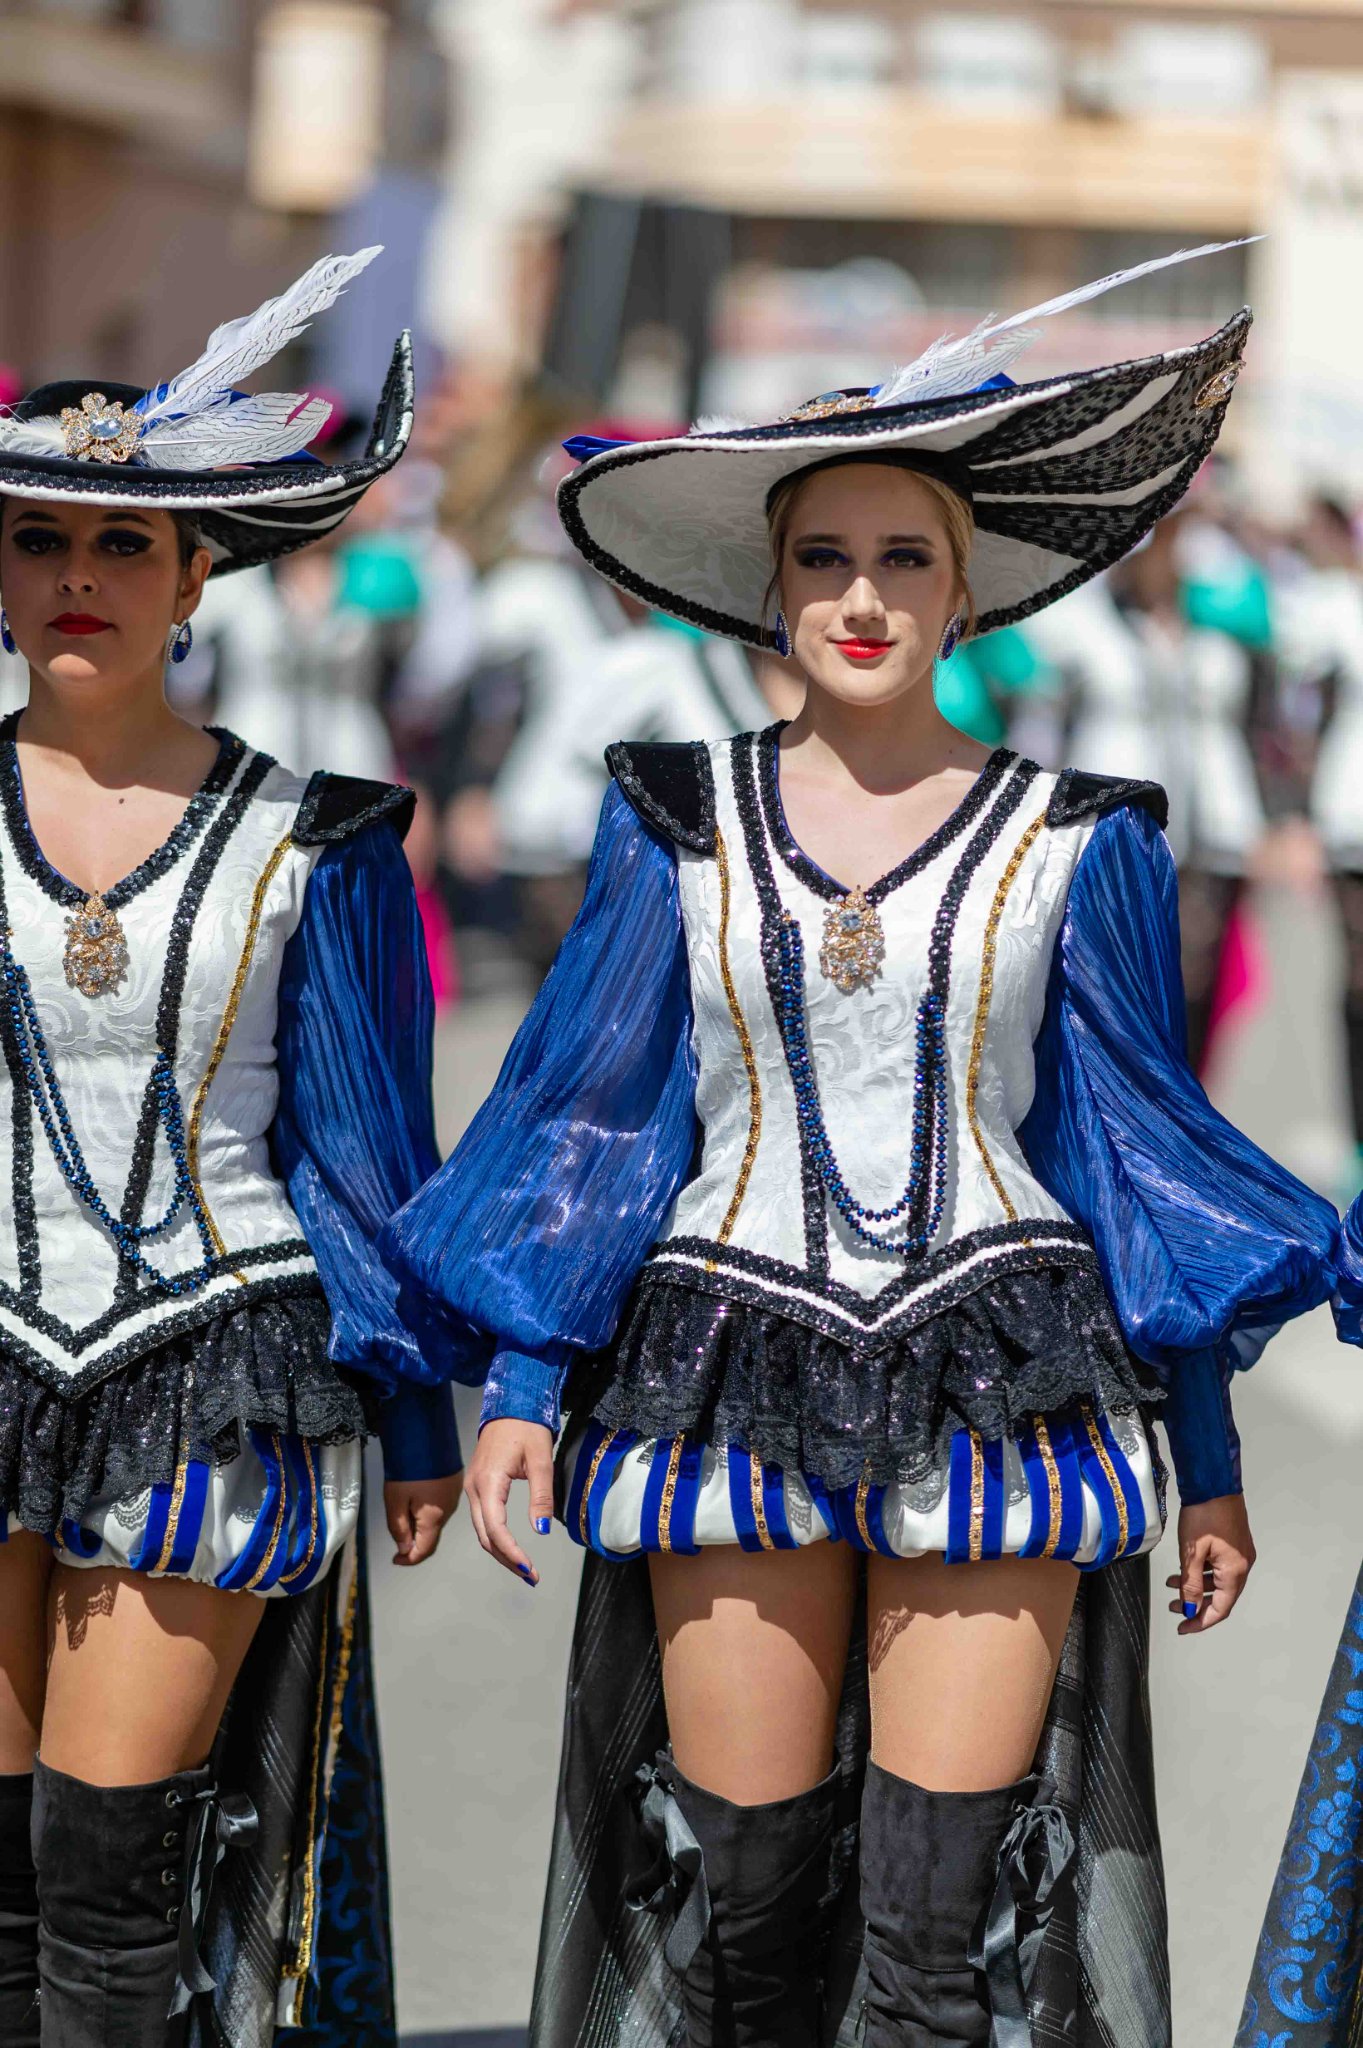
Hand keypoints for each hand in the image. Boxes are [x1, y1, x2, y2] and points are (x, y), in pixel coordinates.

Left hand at [384, 1472, 462, 1567]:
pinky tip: (415, 1497)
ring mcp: (454, 1496)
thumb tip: (404, 1549)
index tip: (396, 1560)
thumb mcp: (394, 1500)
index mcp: (435, 1517)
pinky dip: (427, 1510)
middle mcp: (449, 1510)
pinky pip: (441, 1505)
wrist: (426, 1434)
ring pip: (436, 1520)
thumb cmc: (409, 1465)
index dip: (409, 1560)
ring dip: (420, 1523)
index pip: (424, 1550)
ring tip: (402, 1509)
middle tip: (396, 1534)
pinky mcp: (453, 1484)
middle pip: (431, 1535)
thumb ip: (398, 1529)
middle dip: (413, 1540)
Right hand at [465, 1419, 555, 1585]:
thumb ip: (541, 1496)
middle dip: (507, 1559)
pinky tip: (511, 1548)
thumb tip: (542, 1530)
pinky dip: (496, 1537)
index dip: (512, 1553)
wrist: (510, 1405)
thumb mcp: (540, 1460)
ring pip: (482, 1530)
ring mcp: (472, 1488)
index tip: (530, 1570)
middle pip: (485, 1536)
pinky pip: (482, 1519)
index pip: (495, 1529)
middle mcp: (474, 1489)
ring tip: (524, 1568)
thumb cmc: (526, 1428)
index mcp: (488, 1482)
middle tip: (531, 1576)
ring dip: (501, 1552)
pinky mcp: (477, 1486)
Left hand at [1165, 1494, 1254, 1634]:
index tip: (1183, 1627)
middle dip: (1196, 1604)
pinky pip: (1219, 1566)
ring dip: (1196, 1585)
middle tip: (1174, 1608)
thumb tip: (1189, 1608)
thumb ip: (1190, 1583)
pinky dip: (1202, 1571)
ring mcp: (1240, 1553)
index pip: (1220, 1608)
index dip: (1201, 1621)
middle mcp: (1242, 1565)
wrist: (1214, 1482)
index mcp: (1235, 1571)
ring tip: (1172, 1585)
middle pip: (1221, 1596)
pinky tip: (1183, 1568)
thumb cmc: (1204, 1513)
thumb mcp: (1191, 1552)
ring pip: (1218, 1580)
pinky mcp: (1235, 1543)